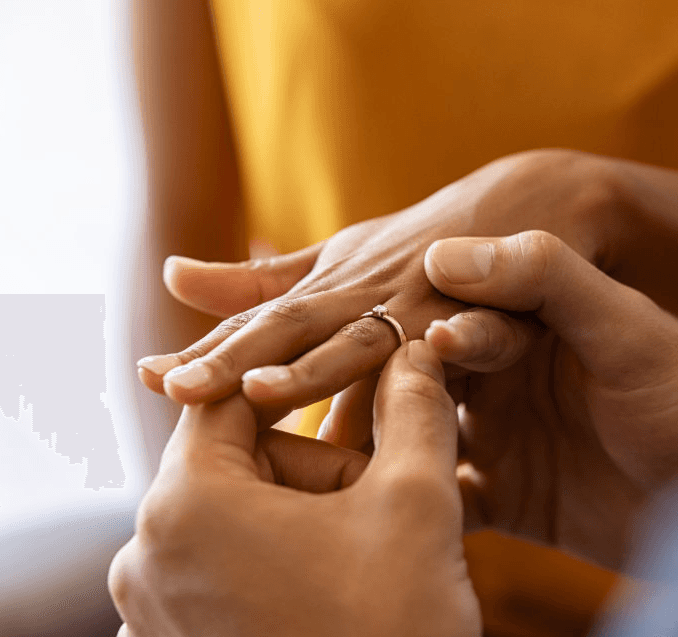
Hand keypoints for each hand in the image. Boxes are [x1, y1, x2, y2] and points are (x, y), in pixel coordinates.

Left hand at [109, 341, 482, 636]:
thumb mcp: (418, 506)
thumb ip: (414, 411)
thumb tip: (414, 350)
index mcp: (186, 503)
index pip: (231, 399)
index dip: (300, 389)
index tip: (350, 398)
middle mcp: (141, 559)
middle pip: (233, 470)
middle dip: (310, 477)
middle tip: (377, 512)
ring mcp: (145, 622)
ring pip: (228, 531)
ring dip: (293, 531)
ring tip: (358, 570)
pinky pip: (212, 588)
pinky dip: (266, 581)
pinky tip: (324, 616)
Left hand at [135, 149, 619, 410]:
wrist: (528, 204)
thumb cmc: (421, 240)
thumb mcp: (338, 256)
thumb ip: (260, 279)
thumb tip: (171, 274)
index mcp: (329, 288)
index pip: (259, 325)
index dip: (205, 351)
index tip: (149, 378)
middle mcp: (366, 295)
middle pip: (292, 330)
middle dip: (232, 361)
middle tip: (175, 389)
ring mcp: (423, 307)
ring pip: (365, 342)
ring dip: (312, 367)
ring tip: (260, 391)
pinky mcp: (484, 318)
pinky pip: (464, 344)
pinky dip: (444, 354)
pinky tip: (422, 382)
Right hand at [325, 231, 677, 568]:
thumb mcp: (628, 326)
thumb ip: (547, 278)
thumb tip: (444, 255)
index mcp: (518, 325)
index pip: (431, 322)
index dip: (382, 338)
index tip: (339, 354)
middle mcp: (495, 379)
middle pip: (402, 381)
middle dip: (349, 391)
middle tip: (282, 401)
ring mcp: (496, 440)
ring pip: (406, 442)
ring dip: (360, 451)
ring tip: (304, 464)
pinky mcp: (505, 499)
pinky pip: (438, 502)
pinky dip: (405, 508)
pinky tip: (362, 515)